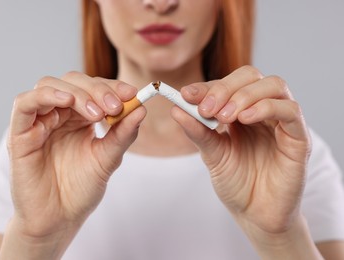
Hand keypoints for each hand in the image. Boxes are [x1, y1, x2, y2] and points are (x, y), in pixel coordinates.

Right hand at [4, 72, 144, 255]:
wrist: (59, 218)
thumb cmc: (80, 189)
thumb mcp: (108, 158)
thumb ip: (123, 134)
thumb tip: (141, 108)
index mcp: (79, 117)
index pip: (93, 88)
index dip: (112, 87)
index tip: (131, 94)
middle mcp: (58, 115)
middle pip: (72, 82)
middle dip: (96, 89)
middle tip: (115, 105)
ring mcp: (38, 122)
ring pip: (49, 85)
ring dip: (76, 93)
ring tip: (96, 112)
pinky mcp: (20, 134)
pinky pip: (24, 104)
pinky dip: (45, 96)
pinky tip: (66, 101)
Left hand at [172, 66, 313, 255]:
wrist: (255, 214)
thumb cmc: (236, 183)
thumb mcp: (212, 154)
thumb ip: (198, 131)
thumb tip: (176, 109)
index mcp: (240, 111)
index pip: (227, 84)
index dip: (206, 86)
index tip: (185, 95)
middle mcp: (262, 111)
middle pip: (250, 76)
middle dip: (225, 87)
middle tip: (207, 108)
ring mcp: (281, 121)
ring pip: (273, 86)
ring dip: (245, 95)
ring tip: (225, 117)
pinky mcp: (298, 137)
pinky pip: (290, 110)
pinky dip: (266, 108)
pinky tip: (246, 119)